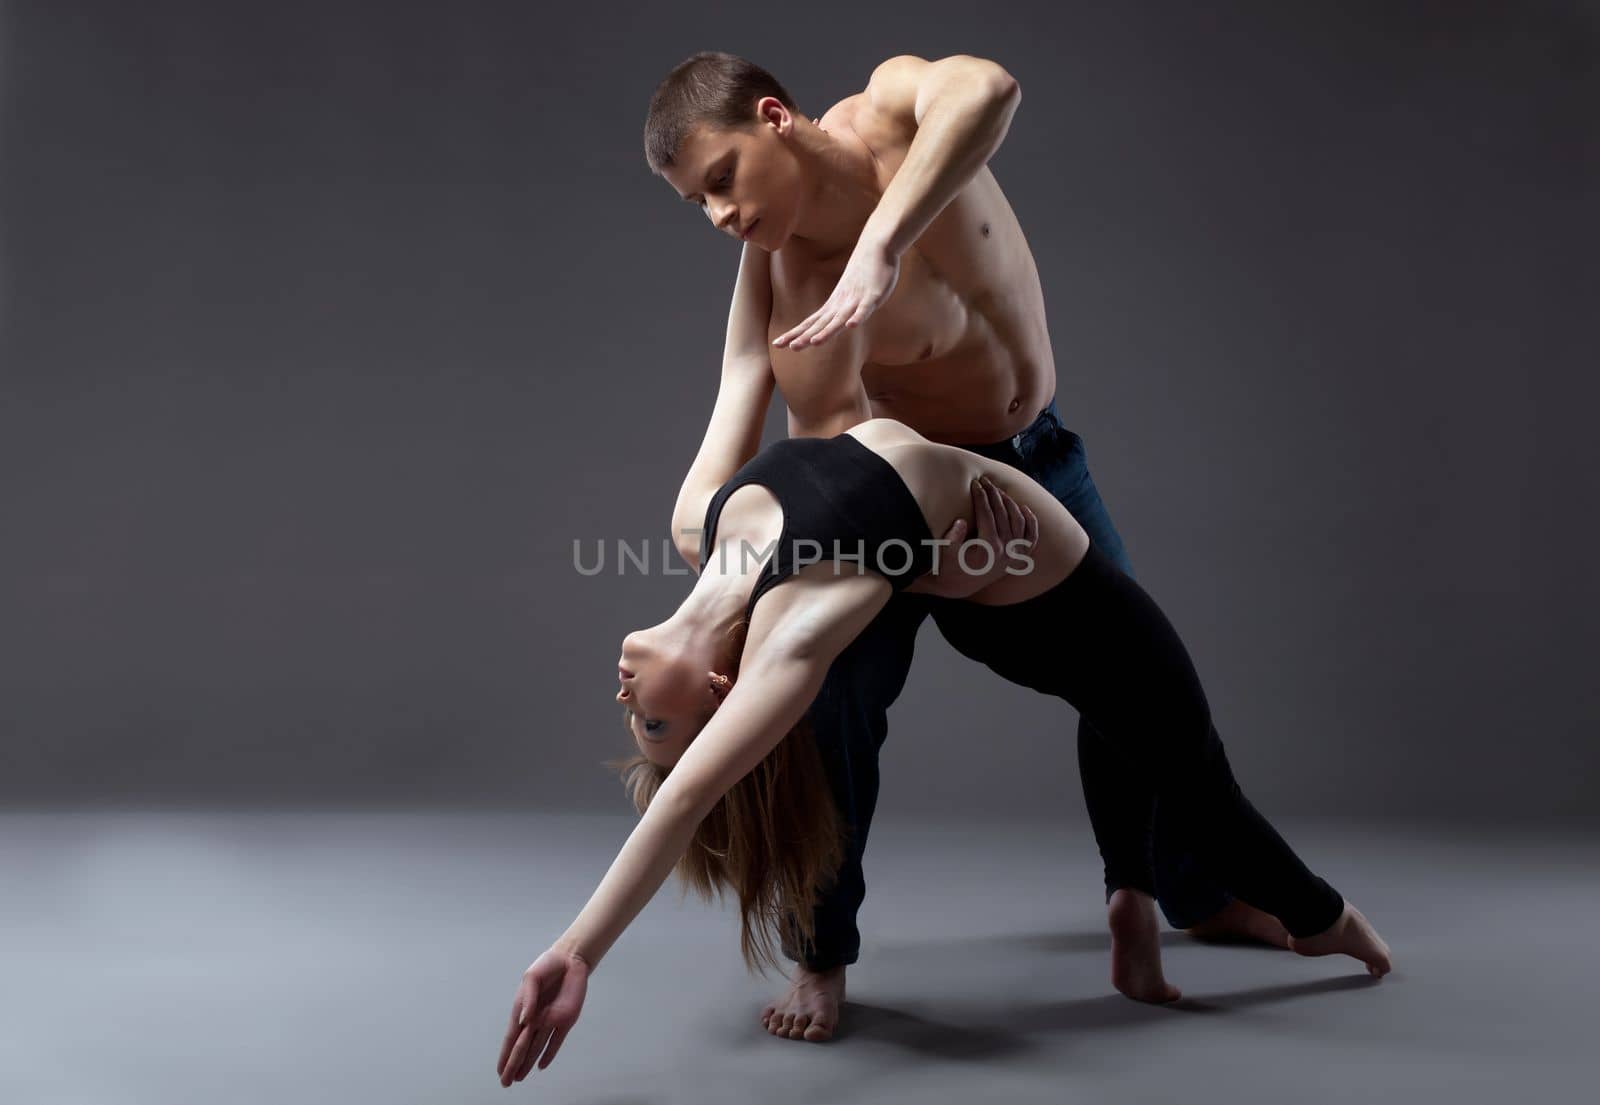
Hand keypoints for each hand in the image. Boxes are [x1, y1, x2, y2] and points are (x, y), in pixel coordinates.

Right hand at [496, 944, 589, 1084]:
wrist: (570, 959)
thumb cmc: (547, 965)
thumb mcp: (532, 976)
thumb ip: (528, 998)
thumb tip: (525, 1020)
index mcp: (522, 1009)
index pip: (511, 1038)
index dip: (505, 1055)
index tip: (499, 1070)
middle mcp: (535, 1019)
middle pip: (522, 1047)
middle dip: (513, 1065)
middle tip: (506, 1083)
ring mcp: (550, 1020)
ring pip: (536, 1048)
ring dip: (527, 1063)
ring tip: (518, 1078)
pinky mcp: (566, 1019)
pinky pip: (556, 1040)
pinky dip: (549, 1053)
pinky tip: (540, 1066)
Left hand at [771, 234, 899, 349]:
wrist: (876, 247)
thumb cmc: (861, 274)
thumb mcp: (846, 296)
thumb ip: (838, 311)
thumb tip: (827, 324)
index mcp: (832, 306)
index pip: (810, 323)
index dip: (795, 334)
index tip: (777, 344)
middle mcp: (840, 304)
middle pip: (820, 324)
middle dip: (806, 336)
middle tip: (790, 347)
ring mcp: (855, 300)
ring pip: (839, 319)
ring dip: (827, 331)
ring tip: (815, 343)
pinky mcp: (872, 295)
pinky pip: (864, 308)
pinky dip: (858, 317)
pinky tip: (851, 326)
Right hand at [917, 475, 1038, 599]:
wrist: (960, 585)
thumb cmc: (951, 564)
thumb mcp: (947, 552)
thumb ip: (952, 538)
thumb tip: (961, 522)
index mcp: (988, 546)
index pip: (986, 513)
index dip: (980, 496)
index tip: (975, 483)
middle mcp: (1006, 549)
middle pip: (1002, 513)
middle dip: (993, 494)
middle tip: (985, 481)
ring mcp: (1015, 554)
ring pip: (1018, 520)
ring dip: (1009, 502)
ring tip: (997, 491)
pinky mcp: (1018, 557)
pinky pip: (1031, 537)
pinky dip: (1030, 522)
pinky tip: (1023, 507)